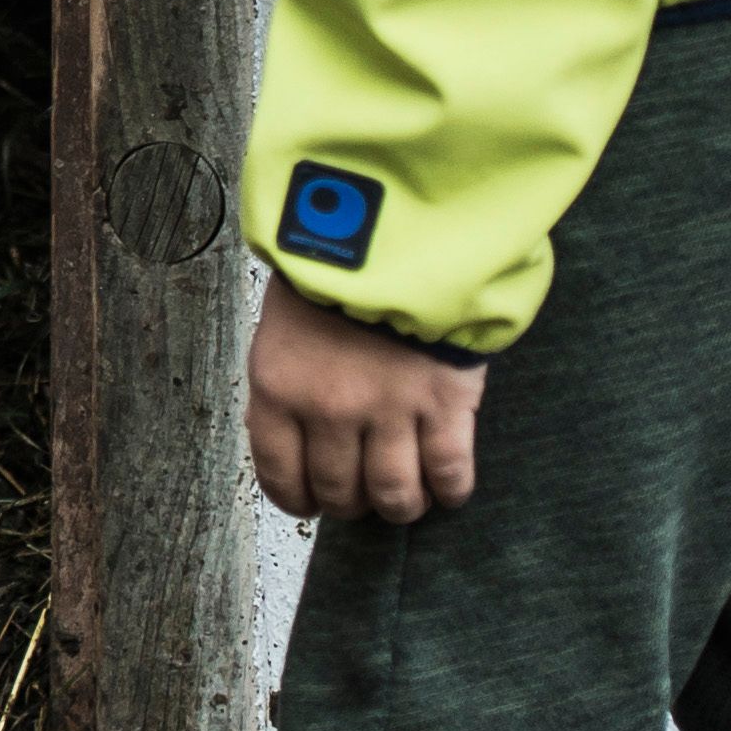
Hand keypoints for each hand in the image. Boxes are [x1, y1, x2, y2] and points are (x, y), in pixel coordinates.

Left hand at [245, 272, 487, 527]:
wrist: (394, 225)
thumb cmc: (335, 265)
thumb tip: (296, 439)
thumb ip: (288, 384)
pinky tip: (448, 489)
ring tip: (408, 499)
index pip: (281, 476)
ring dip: (401, 506)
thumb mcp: (283, 324)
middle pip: (340, 492)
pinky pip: (449, 470)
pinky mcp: (444, 401)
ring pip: (394, 494)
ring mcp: (390, 409)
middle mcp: (330, 409)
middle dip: (351, 503)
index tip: (310, 504)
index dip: (298, 500)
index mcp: (279, 389)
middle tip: (363, 495)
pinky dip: (450, 490)